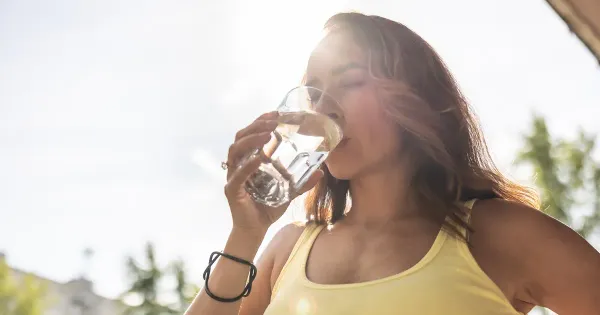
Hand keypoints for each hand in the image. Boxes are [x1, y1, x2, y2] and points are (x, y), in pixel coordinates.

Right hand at [224, 111, 322, 232]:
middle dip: (256, 126)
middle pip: (241, 137)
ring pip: (236, 150)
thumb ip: (302, 181)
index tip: (275, 113)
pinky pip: (238, 173)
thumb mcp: (289, 192)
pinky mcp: (232, 189)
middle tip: (273, 121)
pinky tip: (260, 158)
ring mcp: (233, 176)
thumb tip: (320, 171)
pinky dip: (249, 164)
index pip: (251, 134)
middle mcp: (238, 164)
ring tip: (266, 134)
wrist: (256, 230)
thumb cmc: (268, 208)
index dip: (260, 121)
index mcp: (249, 160)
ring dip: (251, 140)